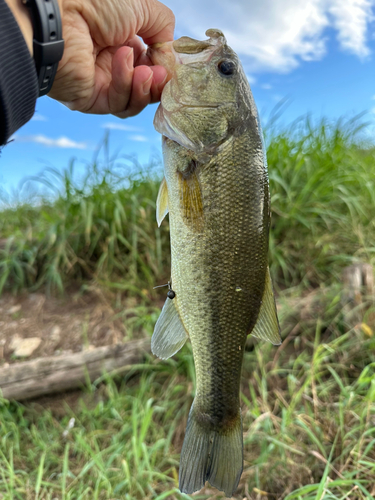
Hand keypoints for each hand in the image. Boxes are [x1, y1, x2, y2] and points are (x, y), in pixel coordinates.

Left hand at [49, 0, 174, 117]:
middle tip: (162, 74)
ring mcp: (103, 83)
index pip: (152, 64)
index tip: (172, 65)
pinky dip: (126, 85)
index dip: (165, 67)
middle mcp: (113, 63)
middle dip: (159, 83)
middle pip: (147, 87)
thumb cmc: (95, 3)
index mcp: (123, 40)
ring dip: (145, 87)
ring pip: (136, 100)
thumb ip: (164, 28)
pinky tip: (123, 62)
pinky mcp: (93, 99)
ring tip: (146, 72)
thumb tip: (170, 54)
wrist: (61, 16)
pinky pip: (119, 103)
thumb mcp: (142, 7)